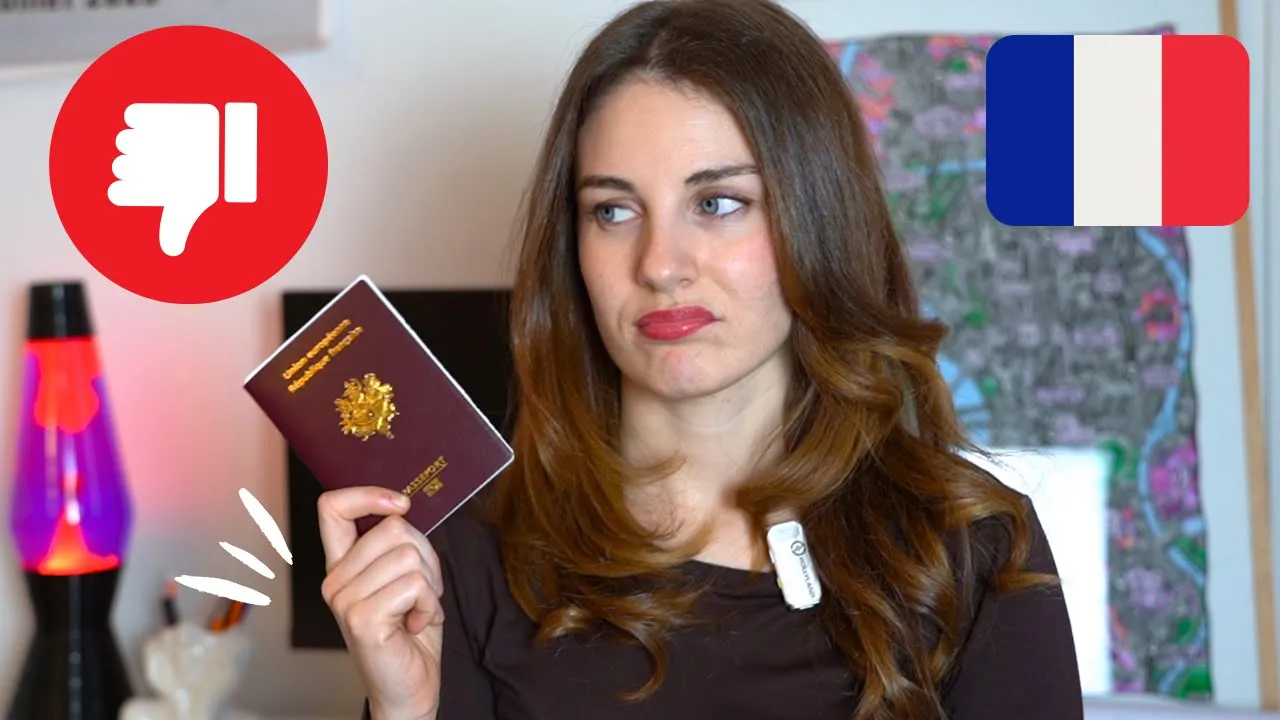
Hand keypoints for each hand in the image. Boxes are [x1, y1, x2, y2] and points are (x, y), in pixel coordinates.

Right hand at [317, 487, 443, 719]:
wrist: (410, 689)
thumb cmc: (411, 633)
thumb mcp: (406, 579)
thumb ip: (398, 546)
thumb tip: (404, 509)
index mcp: (342, 566)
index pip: (332, 508)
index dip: (367, 494)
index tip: (401, 503)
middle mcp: (335, 581)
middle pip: (393, 529)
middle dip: (426, 557)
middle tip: (424, 592)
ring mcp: (344, 600)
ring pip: (409, 555)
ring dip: (430, 585)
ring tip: (418, 611)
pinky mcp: (361, 619)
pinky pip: (414, 585)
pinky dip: (429, 605)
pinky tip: (416, 625)